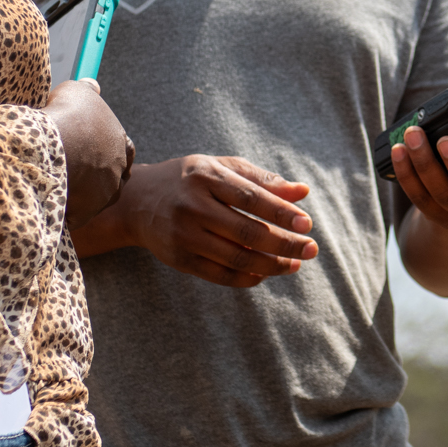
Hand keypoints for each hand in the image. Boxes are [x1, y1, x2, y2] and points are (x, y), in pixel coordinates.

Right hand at [47, 79, 132, 227]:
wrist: (57, 142)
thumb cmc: (68, 114)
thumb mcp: (77, 93)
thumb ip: (86, 92)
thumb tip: (92, 84)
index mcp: (121, 143)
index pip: (125, 150)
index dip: (110, 150)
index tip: (96, 150)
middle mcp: (118, 171)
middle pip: (111, 177)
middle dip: (97, 176)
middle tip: (77, 172)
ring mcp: (104, 195)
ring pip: (95, 199)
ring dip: (81, 195)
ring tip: (61, 187)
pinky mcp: (86, 213)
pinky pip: (76, 216)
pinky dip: (67, 212)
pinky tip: (53, 204)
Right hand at [81, 153, 317, 286]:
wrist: (136, 202)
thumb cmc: (189, 180)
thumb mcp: (222, 168)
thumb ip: (262, 180)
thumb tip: (303, 191)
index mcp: (206, 176)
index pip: (252, 198)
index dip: (282, 213)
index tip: (307, 224)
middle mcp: (192, 206)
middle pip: (247, 231)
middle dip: (284, 243)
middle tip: (311, 249)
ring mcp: (183, 235)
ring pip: (236, 258)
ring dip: (271, 265)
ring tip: (294, 264)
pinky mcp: (179, 259)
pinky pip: (220, 275)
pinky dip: (247, 278)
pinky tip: (266, 273)